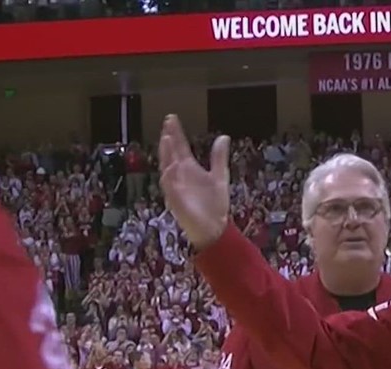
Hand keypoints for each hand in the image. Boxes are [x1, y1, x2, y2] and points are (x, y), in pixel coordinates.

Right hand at [158, 115, 230, 248]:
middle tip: (167, 122)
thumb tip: (224, 137)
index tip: (172, 119)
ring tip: (167, 138)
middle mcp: (180, 175)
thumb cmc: (215, 204)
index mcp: (189, 169)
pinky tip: (171, 165)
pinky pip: (170, 187)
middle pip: (171, 153)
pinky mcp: (176, 200)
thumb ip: (219, 157)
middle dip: (169, 139)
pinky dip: (170, 176)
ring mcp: (176, 187)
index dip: (176, 133)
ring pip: (167, 167)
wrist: (215, 227)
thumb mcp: (219, 176)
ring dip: (167, 154)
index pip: (180, 147)